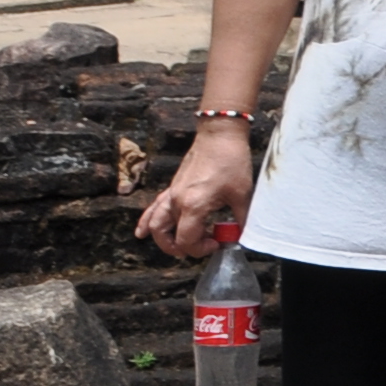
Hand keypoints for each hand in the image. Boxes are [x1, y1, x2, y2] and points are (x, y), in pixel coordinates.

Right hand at [137, 132, 253, 257]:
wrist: (219, 136)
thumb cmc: (231, 162)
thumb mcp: (242, 194)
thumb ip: (241, 219)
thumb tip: (242, 235)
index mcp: (193, 206)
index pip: (186, 241)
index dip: (200, 250)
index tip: (217, 243)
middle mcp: (177, 202)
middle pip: (165, 236)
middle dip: (179, 248)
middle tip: (199, 248)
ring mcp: (172, 194)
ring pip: (155, 224)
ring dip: (162, 239)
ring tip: (174, 247)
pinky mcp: (173, 187)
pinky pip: (154, 208)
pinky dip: (147, 222)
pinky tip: (142, 232)